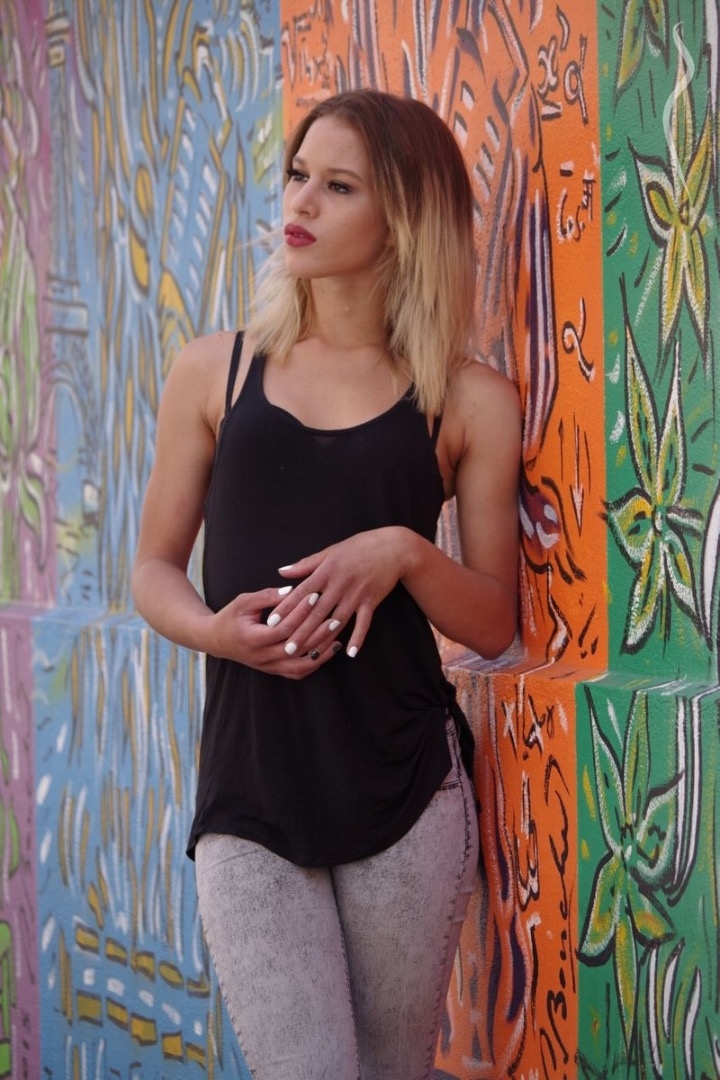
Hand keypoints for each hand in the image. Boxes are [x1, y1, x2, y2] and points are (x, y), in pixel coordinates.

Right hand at [208, 586, 343, 678]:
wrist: (216, 641)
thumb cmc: (230, 617)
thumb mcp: (243, 602)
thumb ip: (266, 596)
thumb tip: (292, 590)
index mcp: (253, 638)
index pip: (283, 628)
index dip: (300, 613)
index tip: (315, 597)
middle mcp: (262, 657)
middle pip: (296, 648)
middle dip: (318, 633)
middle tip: (335, 619)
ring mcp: (268, 667)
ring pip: (300, 665)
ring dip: (320, 653)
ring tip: (337, 638)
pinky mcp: (273, 671)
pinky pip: (297, 672)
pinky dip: (314, 664)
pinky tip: (327, 651)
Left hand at [263, 527, 409, 658]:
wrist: (392, 548)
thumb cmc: (359, 547)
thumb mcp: (330, 551)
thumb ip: (306, 564)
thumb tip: (282, 571)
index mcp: (326, 571)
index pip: (302, 592)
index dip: (286, 607)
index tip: (272, 622)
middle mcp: (339, 584)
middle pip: (317, 612)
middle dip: (301, 631)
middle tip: (287, 648)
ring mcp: (356, 594)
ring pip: (337, 621)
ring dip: (323, 639)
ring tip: (310, 655)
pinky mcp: (371, 601)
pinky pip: (363, 622)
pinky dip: (357, 638)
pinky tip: (349, 653)